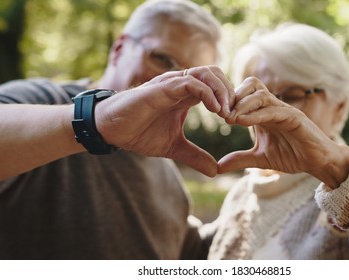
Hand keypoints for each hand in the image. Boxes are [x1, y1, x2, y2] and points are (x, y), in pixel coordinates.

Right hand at [95, 65, 234, 176]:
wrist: (111, 130)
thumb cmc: (138, 133)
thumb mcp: (174, 147)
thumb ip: (195, 156)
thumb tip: (215, 171)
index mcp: (185, 96)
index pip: (216, 87)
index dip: (230, 100)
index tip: (237, 121)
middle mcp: (180, 85)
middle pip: (215, 74)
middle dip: (231, 92)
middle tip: (236, 115)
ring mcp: (171, 84)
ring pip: (206, 73)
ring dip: (222, 90)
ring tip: (228, 113)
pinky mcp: (162, 88)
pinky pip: (191, 82)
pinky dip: (207, 93)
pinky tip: (216, 111)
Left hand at [219, 77, 348, 187]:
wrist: (317, 163)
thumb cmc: (292, 156)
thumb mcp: (260, 159)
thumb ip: (240, 159)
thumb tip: (217, 167)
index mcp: (263, 112)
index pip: (244, 93)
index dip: (229, 100)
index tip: (216, 114)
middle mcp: (273, 107)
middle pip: (251, 84)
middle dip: (234, 97)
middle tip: (221, 114)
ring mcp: (284, 110)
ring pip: (261, 94)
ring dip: (243, 104)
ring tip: (230, 119)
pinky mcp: (295, 117)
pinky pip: (274, 110)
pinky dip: (257, 114)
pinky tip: (243, 122)